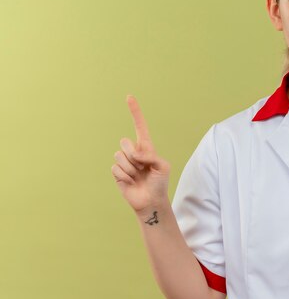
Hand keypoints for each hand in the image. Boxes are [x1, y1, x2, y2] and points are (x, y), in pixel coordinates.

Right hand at [111, 95, 170, 213]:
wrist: (151, 201)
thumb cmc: (160, 183)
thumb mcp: (162, 166)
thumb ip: (150, 155)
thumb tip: (134, 154)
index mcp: (146, 147)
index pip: (139, 126)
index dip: (135, 112)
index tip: (129, 97)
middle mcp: (134, 152)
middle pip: (125, 142)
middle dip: (134, 155)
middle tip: (142, 168)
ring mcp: (124, 162)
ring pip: (120, 156)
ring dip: (131, 168)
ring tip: (138, 176)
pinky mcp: (117, 172)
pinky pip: (116, 168)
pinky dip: (124, 176)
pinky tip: (131, 182)